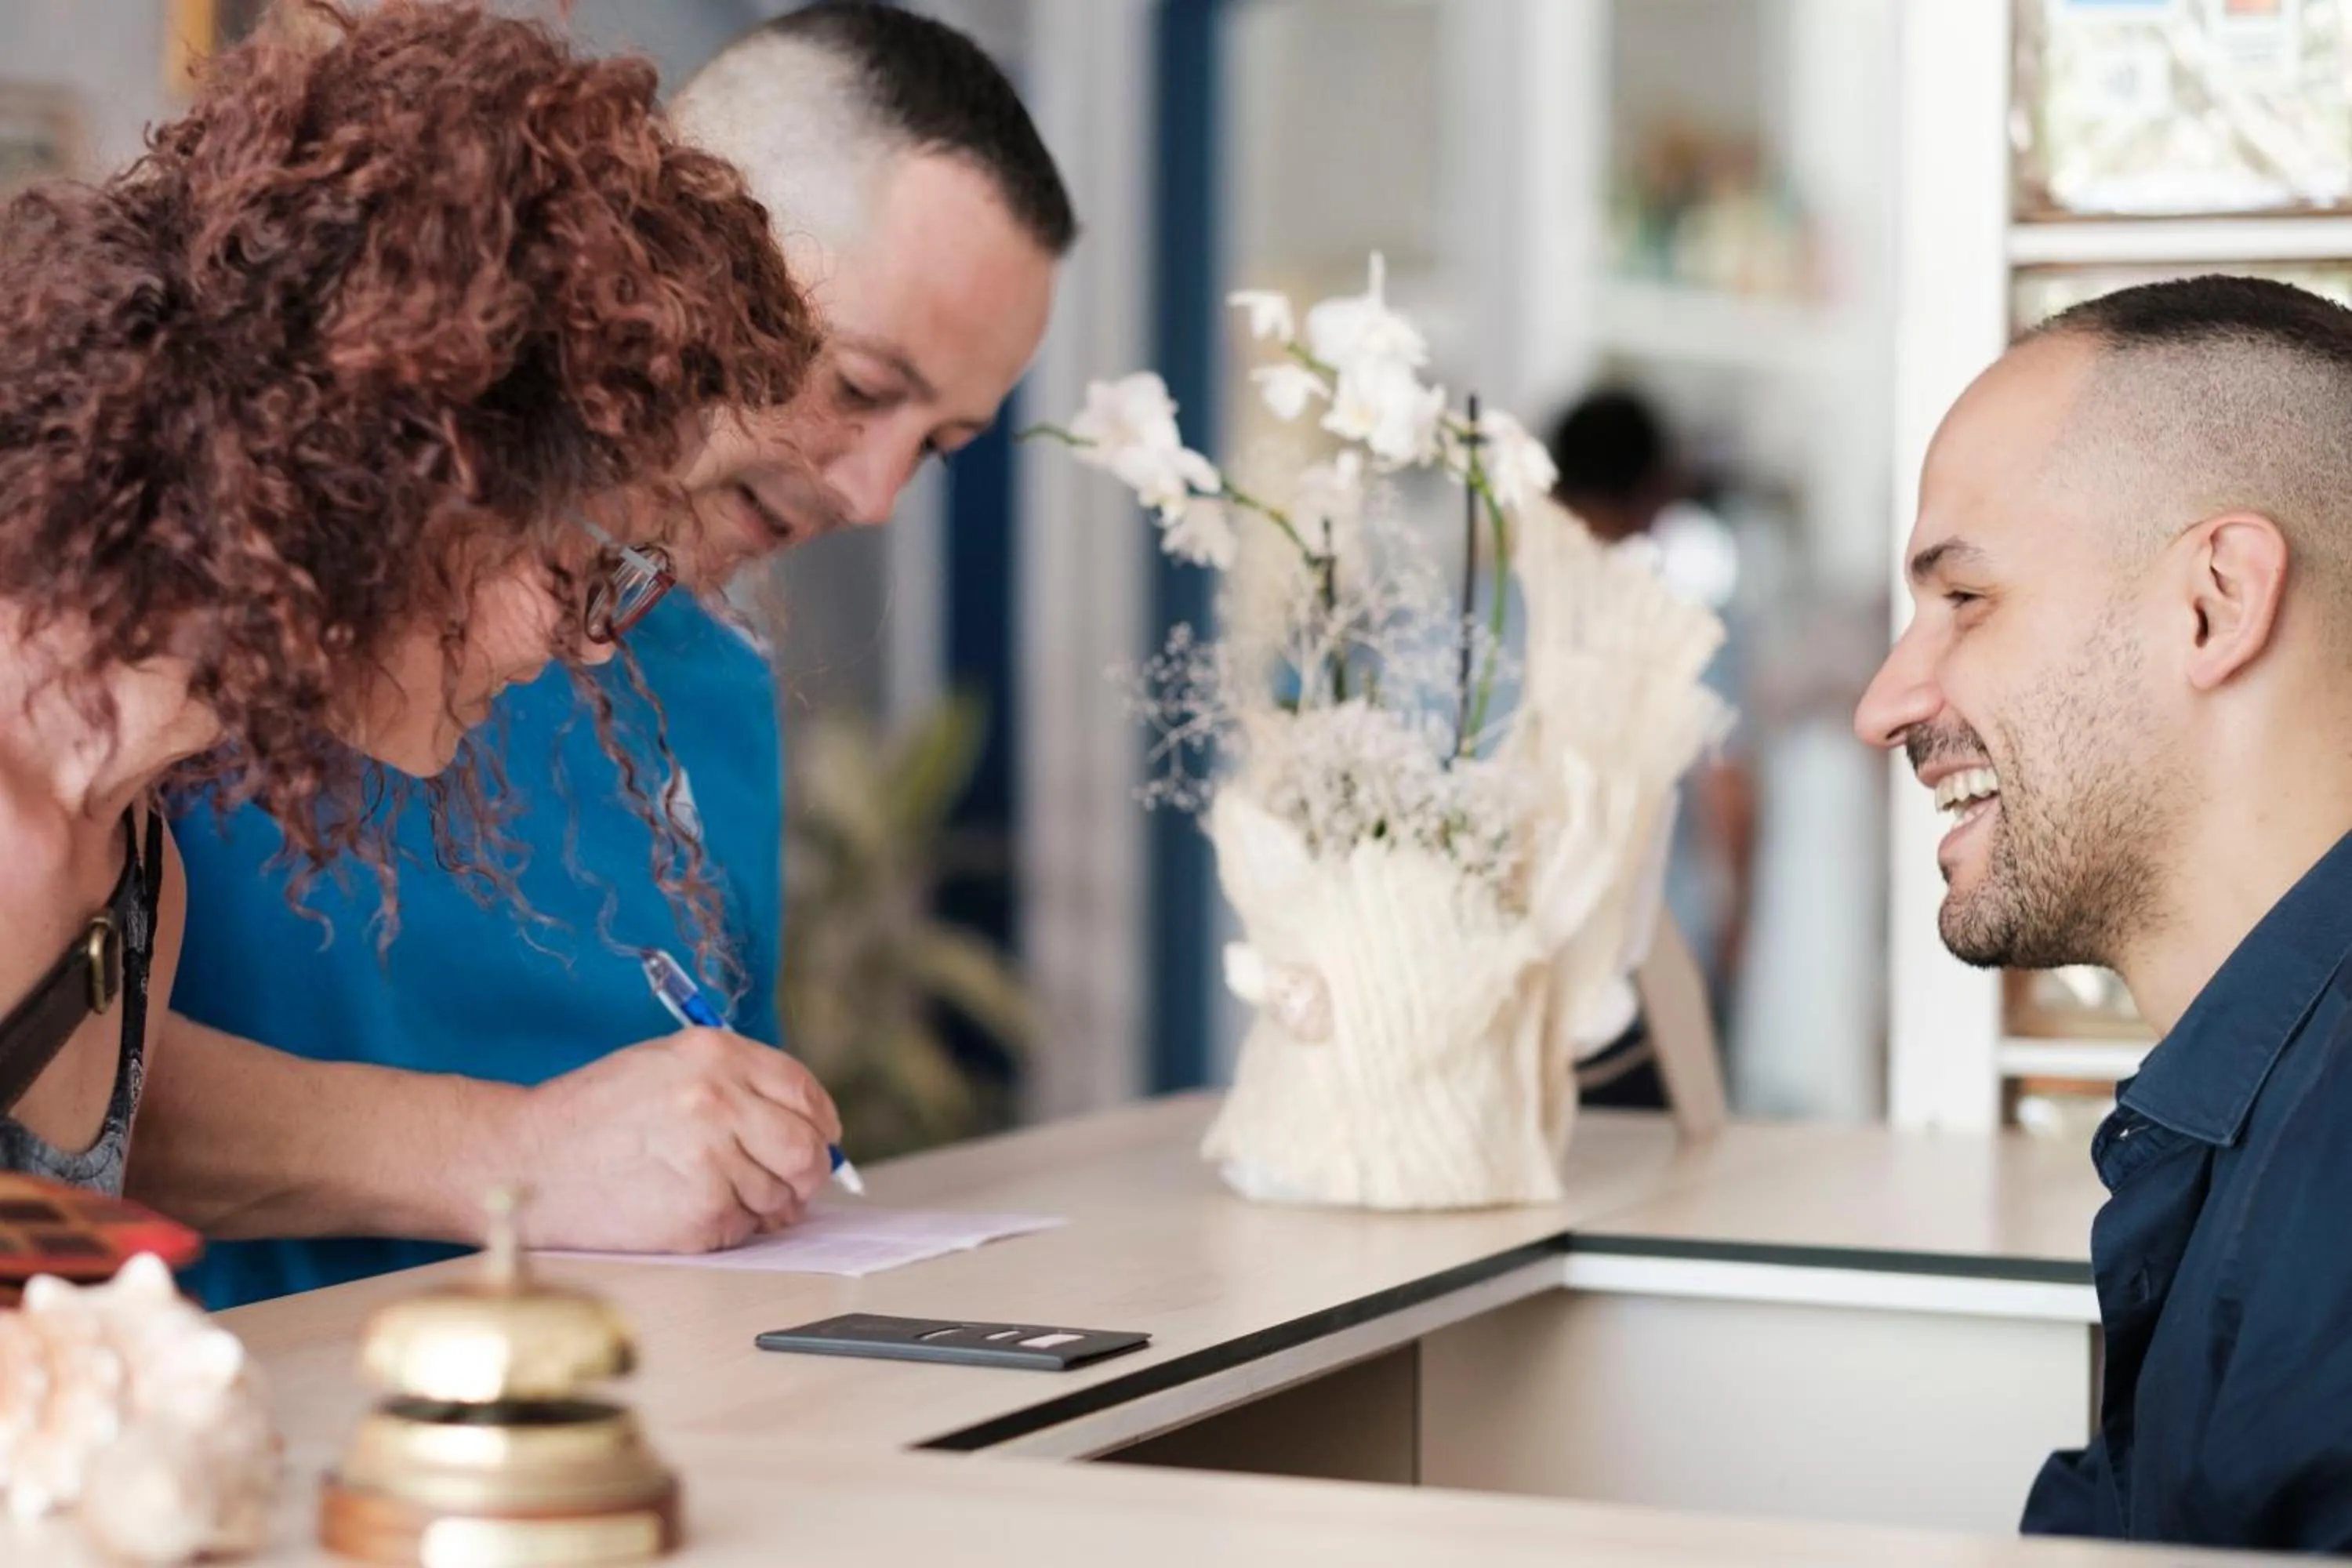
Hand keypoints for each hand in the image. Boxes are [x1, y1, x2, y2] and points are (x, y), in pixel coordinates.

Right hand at [499, 1029, 843, 1253]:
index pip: (805, 1092)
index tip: (820, 1139)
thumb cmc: (595, 1114)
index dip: (819, 1122)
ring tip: (715, 1192)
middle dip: (807, 1172)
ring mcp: (712, 1161)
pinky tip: (693, 1210)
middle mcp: (720, 1102)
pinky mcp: (699, 1214)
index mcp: (716, 1055)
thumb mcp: (665, 1064)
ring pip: (780, 1195)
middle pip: (807, 1149)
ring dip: (764, 1204)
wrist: (527, 1159)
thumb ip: (735, 1083)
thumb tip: (804, 1122)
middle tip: (791, 1183)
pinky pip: (746, 1228)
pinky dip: (733, 1228)